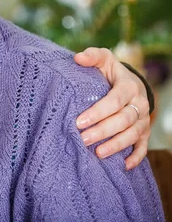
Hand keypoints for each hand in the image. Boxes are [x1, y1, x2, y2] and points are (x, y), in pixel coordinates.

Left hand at [74, 47, 149, 169]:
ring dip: (116, 145)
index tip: (79, 121)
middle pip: (123, 120)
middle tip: (83, 139)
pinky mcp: (144, 132)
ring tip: (98, 153)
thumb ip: (92, 56)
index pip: (114, 101)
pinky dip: (136, 157)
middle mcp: (140, 103)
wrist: (129, 82)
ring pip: (133, 134)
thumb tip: (78, 58)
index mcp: (129, 86)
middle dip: (103, 131)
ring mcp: (143, 119)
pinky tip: (123, 165)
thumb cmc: (110, 71)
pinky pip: (143, 146)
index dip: (97, 112)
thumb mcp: (103, 59)